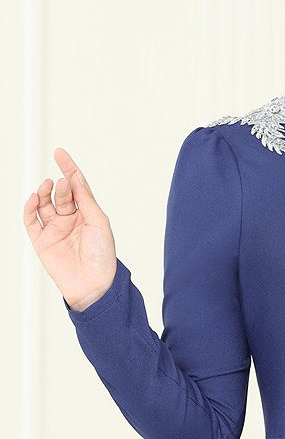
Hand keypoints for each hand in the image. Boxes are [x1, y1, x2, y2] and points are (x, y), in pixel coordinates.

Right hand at [23, 149, 116, 310]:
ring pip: (44, 204)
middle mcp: (70, 220)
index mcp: (87, 215)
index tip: (60, 153)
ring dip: (43, 193)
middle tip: (60, 184)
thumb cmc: (102, 256)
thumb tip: (74, 178)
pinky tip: (34, 199)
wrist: (93, 285)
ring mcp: (55, 230)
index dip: (69, 169)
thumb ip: (85, 200)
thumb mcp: (99, 222)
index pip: (76, 187)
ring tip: (46, 187)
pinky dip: (29, 208)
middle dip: (60, 186)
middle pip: (61, 194)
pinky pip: (31, 220)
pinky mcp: (42, 241)